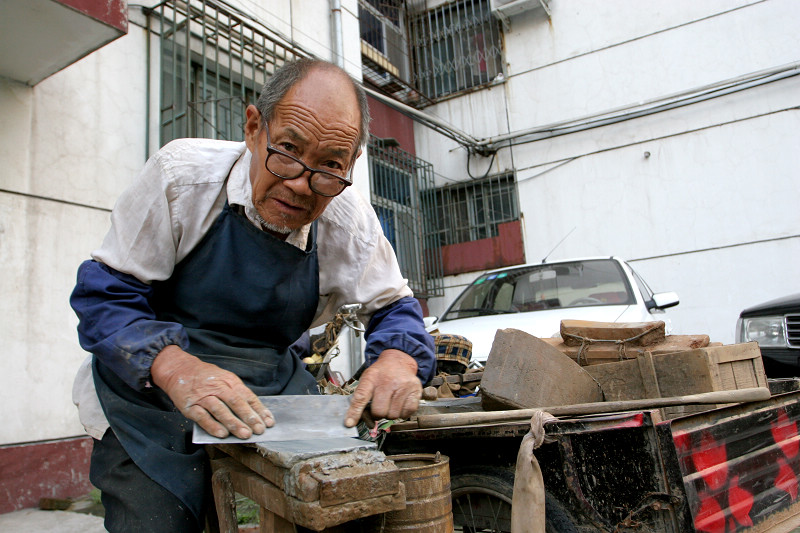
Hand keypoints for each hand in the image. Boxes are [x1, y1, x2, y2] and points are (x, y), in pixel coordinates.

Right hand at [151, 345, 273, 438]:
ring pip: (221, 410)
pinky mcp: (190, 406)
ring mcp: (204, 397)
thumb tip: (255, 411)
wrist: (180, 369)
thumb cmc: (206, 377)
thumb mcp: (225, 379)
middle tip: (259, 430)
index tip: (269, 422)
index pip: (248, 397)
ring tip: (245, 434)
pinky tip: (222, 434)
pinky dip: (212, 426)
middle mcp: (218, 388)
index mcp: (230, 382)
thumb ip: (238, 393)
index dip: (259, 410)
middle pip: (236, 403)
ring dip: (234, 423)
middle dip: (249, 417)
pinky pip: (202, 417)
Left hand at [344, 349, 421, 426]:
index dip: (355, 412)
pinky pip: (406, 414)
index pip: (361, 397)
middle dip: (377, 413)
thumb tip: (353, 419)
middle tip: (379, 407)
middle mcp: (388, 381)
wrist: (399, 361)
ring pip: (393, 415)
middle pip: (379, 411)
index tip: (350, 423)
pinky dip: (402, 413)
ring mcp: (403, 386)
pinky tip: (400, 404)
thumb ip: (361, 396)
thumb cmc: (382, 373)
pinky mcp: (415, 391)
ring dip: (390, 413)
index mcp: (372, 377)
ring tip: (390, 402)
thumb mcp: (368, 378)